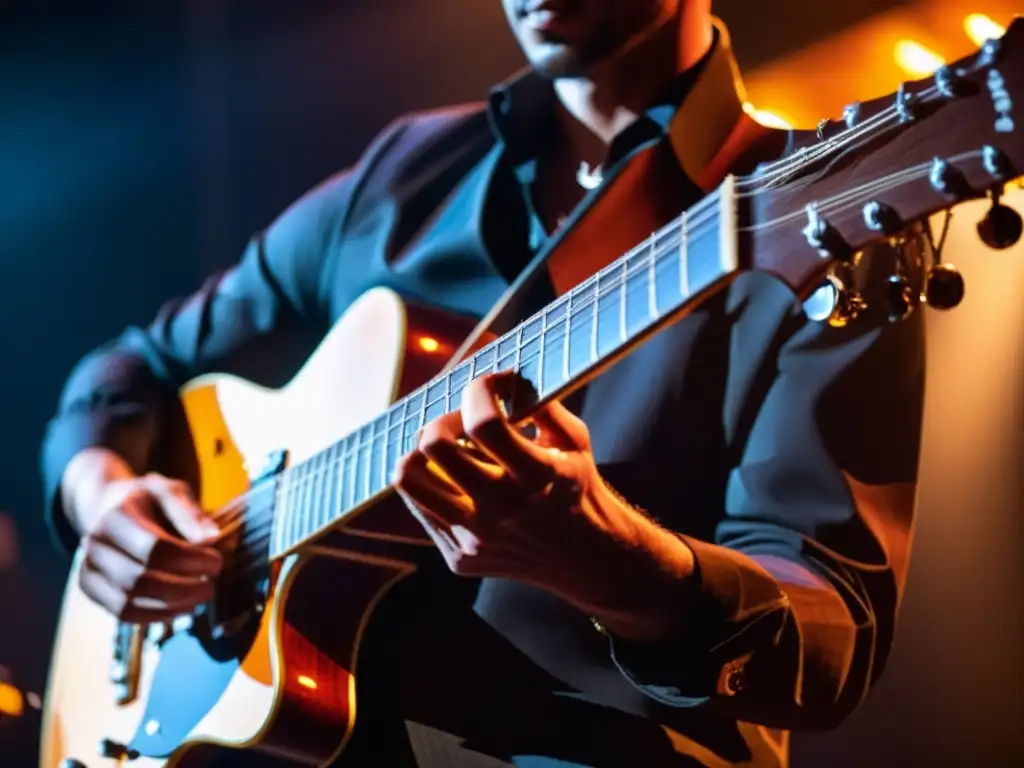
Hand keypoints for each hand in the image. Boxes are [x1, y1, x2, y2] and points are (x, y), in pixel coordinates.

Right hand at [78, 474, 222, 623]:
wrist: (111, 507)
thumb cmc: (149, 501)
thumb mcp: (171, 492)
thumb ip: (190, 513)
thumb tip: (211, 538)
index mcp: (116, 516)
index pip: (155, 548)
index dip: (191, 560)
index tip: (216, 562)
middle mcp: (95, 545)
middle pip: (140, 580)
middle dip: (183, 589)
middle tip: (211, 586)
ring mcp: (89, 570)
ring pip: (129, 603)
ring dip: (171, 606)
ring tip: (199, 599)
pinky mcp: (92, 591)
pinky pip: (123, 614)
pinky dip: (156, 616)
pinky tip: (180, 607)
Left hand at [393, 372, 694, 641]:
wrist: (585, 558)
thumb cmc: (578, 487)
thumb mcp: (574, 440)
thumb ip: (542, 404)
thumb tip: (505, 376)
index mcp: (538, 477)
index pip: (485, 423)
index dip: (479, 390)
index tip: (491, 385)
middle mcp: (503, 510)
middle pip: (436, 446)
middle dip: (445, 418)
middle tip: (462, 421)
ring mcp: (476, 538)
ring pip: (410, 478)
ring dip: (421, 451)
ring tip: (443, 448)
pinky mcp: (459, 556)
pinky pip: (419, 507)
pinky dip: (430, 483)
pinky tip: (451, 478)